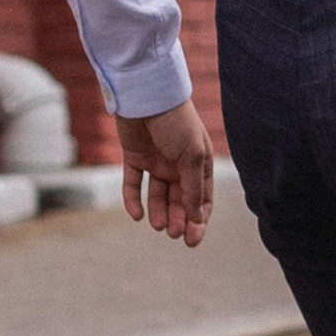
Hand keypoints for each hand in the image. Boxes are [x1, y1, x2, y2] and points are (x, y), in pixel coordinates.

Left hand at [118, 102, 215, 246]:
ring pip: (158, 195)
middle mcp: (178, 164)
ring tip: (158, 225)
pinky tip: (137, 215)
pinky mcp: (134, 157)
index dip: (198, 220)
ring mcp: (156, 161)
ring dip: (159, 212)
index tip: (192, 240)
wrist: (147, 95)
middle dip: (178, 219)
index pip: (202, 198)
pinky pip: (133, 183)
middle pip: (180, 200)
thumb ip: (193, 189)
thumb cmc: (177, 122)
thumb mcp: (192, 156)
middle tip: (172, 234)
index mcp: (198, 163)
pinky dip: (134, 200)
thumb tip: (196, 218)